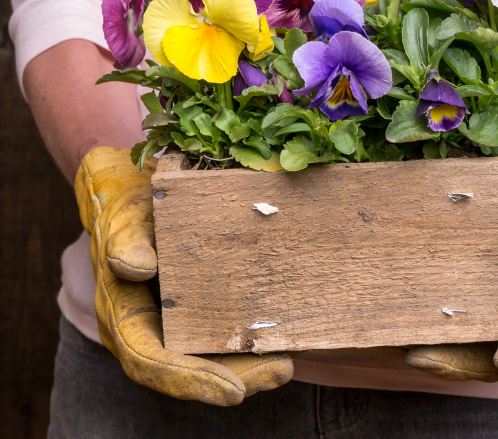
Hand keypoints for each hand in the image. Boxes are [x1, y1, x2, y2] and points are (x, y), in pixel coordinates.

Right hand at [75, 147, 292, 405]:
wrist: (141, 191)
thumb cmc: (133, 203)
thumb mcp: (126, 214)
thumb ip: (126, 238)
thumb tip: (133, 268)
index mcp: (124, 316)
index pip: (150, 361)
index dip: (189, 379)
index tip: (232, 391)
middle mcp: (152, 329)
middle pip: (191, 369)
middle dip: (237, 377)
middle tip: (281, 371)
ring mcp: (180, 322)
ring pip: (214, 358)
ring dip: (252, 366)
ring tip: (289, 363)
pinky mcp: (205, 309)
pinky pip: (228, 334)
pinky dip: (257, 340)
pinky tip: (289, 337)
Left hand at [405, 219, 497, 379]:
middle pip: (484, 359)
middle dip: (453, 361)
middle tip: (421, 358)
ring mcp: (492, 326)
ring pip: (457, 345)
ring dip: (425, 347)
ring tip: (392, 342)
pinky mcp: (471, 309)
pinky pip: (444, 321)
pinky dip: (417, 323)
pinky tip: (388, 319)